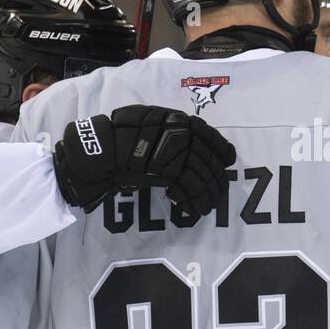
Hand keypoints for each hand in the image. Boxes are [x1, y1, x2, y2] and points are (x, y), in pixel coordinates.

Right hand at [53, 105, 236, 213]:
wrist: (101, 150)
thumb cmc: (120, 137)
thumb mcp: (149, 122)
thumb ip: (171, 130)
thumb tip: (192, 143)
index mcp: (176, 119)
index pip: (207, 134)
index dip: (220, 149)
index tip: (228, 160)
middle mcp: (179, 133)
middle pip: (207, 158)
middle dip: (216, 178)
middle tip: (220, 191)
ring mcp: (175, 151)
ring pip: (201, 175)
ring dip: (208, 193)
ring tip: (209, 205)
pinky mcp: (167, 171)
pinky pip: (188, 188)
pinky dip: (195, 200)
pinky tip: (196, 209)